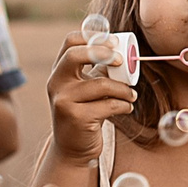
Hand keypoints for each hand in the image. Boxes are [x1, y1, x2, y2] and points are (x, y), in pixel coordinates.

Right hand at [45, 31, 135, 165]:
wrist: (73, 149)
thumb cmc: (86, 113)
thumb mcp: (88, 89)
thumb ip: (99, 70)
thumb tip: (124, 52)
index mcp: (60, 72)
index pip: (70, 42)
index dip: (93, 37)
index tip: (114, 43)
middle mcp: (57, 83)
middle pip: (75, 55)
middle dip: (102, 53)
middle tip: (121, 61)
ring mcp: (64, 101)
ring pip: (101, 84)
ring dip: (123, 89)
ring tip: (131, 95)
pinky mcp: (76, 118)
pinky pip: (109, 105)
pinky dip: (124, 105)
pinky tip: (126, 108)